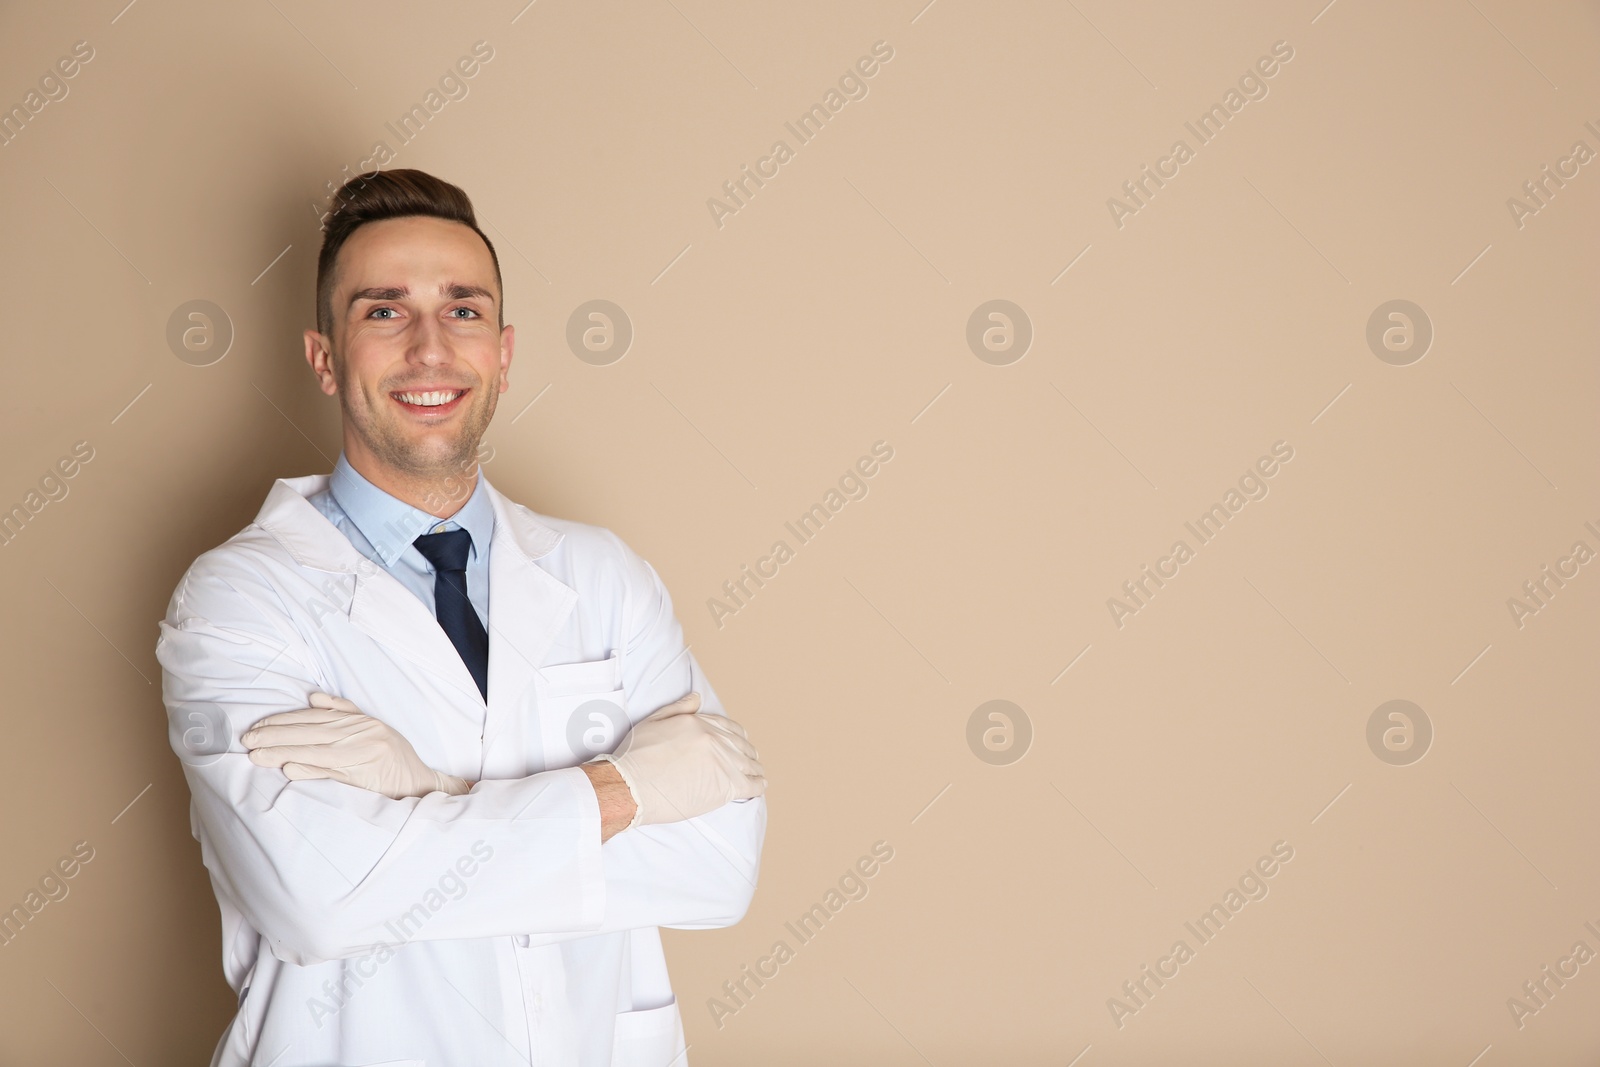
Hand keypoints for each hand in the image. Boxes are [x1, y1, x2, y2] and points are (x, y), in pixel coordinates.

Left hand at [242, 692, 471, 799]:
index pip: (314, 717)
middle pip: (309, 731)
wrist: (422, 784)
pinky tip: (288, 769)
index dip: (284, 720)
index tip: (258, 725)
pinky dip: (308, 769)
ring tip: (256, 754)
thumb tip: (313, 700)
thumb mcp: (374, 728)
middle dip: (275, 734)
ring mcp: (363, 754)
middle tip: (247, 739)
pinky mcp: (365, 776)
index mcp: (361, 721)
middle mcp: (361, 733)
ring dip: (283, 752)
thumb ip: (345, 712)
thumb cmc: (395, 759)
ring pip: (314, 749)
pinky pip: (331, 771)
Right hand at [590, 692, 765, 828]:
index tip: (740, 742)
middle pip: (741, 745)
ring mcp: (723, 762)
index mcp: (699, 724)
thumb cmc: (636, 756)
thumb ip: (678, 708)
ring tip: (757, 773)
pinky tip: (760, 785)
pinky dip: (758, 784)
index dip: (737, 736)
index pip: (728, 727)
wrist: (632, 785)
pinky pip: (752, 783)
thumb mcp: (653, 721)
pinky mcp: (727, 786)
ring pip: (749, 763)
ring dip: (755, 767)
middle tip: (750, 758)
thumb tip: (697, 698)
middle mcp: (715, 740)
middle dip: (747, 752)